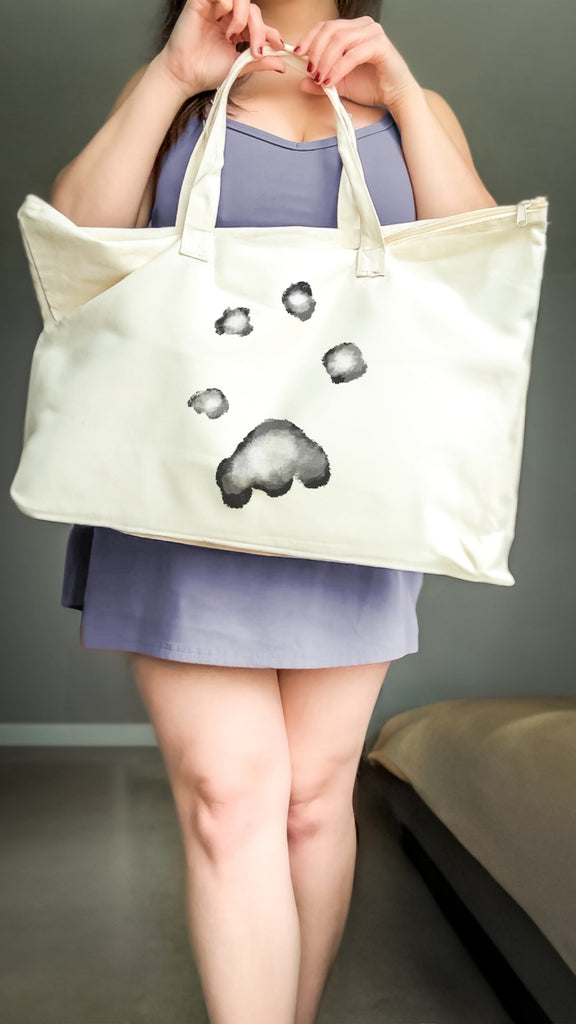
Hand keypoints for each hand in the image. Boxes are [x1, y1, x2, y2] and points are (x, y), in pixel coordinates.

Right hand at [157, 0, 285, 95]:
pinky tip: (219, 22)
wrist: (186, 76)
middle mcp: (227, 16)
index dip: (270, 32)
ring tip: (232, 36)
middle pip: (253, 10)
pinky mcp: (202, 2)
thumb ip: (260, 62)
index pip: (258, 22)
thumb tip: (283, 65)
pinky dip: (227, 5)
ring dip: (243, 17)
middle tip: (255, 50)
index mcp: (236, 28)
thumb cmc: (207, 71)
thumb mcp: (240, 67)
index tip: (278, 45)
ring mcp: (215, 8)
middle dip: (259, 30)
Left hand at [294, 16, 420, 110]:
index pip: (325, 26)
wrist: (394, 96)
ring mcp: (373, 32)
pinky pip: (353, 54)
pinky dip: (338, 68)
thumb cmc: (370, 85)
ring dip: (326, 61)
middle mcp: (363, 25)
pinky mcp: (380, 45)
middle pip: (330, 30)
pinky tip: (331, 81)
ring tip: (320, 79)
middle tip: (310, 71)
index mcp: (353, 28)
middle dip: (316, 51)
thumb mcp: (339, 84)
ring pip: (340, 40)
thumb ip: (320, 81)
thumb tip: (301, 82)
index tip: (298, 54)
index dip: (309, 38)